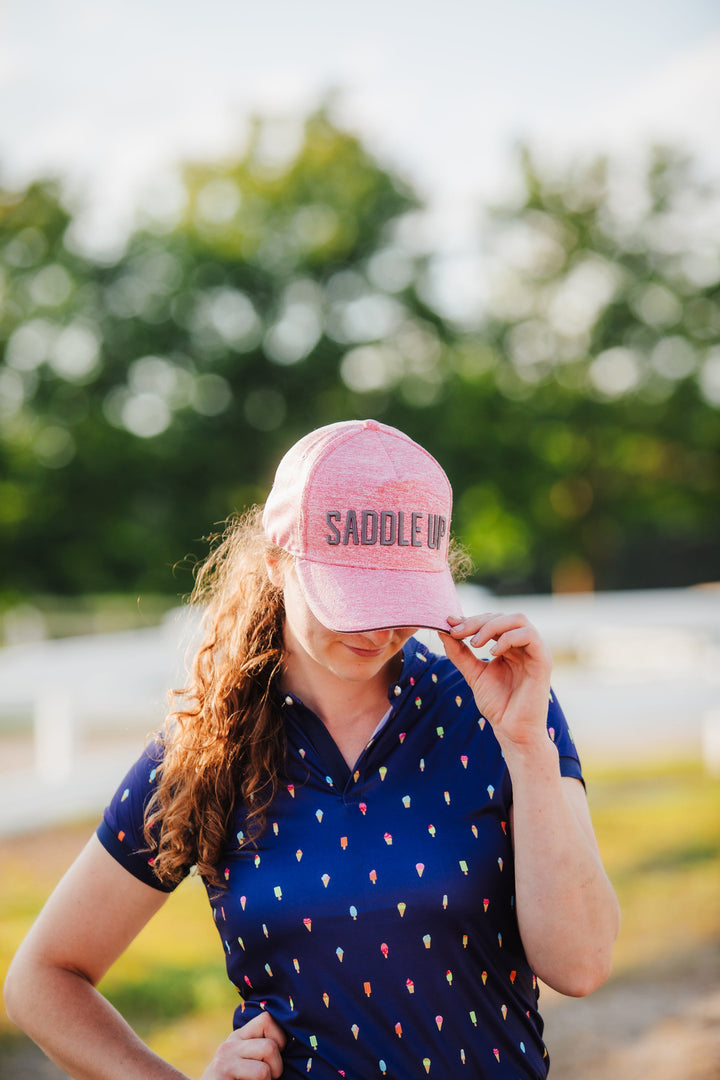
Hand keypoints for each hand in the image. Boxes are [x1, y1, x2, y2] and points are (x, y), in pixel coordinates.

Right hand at [200, 1013, 285, 1078]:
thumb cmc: (235, 1079)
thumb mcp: (248, 1061)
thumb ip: (260, 1048)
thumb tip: (293, 1042)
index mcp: (240, 1036)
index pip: (268, 1020)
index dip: (280, 1038)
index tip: (276, 1057)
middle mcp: (231, 1043)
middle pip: (270, 1046)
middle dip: (277, 1068)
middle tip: (268, 1079)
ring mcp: (225, 1060)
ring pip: (264, 1067)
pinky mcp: (222, 1073)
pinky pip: (258, 1076)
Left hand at [442, 613, 552, 749]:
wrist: (512, 730)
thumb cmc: (497, 704)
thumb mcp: (474, 674)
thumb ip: (460, 653)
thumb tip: (443, 631)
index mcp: (510, 646)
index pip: (492, 620)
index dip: (470, 619)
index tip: (449, 622)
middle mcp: (524, 645)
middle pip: (503, 616)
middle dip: (477, 621)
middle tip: (457, 632)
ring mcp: (535, 651)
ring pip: (518, 620)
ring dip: (492, 626)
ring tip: (475, 643)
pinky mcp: (543, 660)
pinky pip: (530, 636)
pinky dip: (508, 638)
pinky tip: (492, 652)